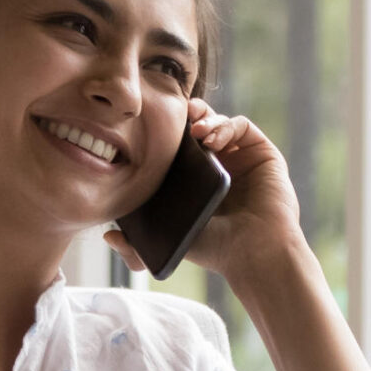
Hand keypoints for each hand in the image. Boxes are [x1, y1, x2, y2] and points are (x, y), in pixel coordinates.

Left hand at [106, 101, 306, 285]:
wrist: (252, 252)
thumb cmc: (216, 250)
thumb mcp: (169, 240)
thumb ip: (136, 243)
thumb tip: (109, 235)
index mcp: (197, 181)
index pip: (178, 146)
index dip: (166, 134)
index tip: (151, 130)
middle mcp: (219, 166)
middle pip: (197, 127)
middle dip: (184, 118)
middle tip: (174, 119)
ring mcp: (241, 158)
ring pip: (218, 121)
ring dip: (204, 118)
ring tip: (194, 132)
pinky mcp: (262, 152)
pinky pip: (240, 125)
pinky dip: (224, 124)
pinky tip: (212, 139)